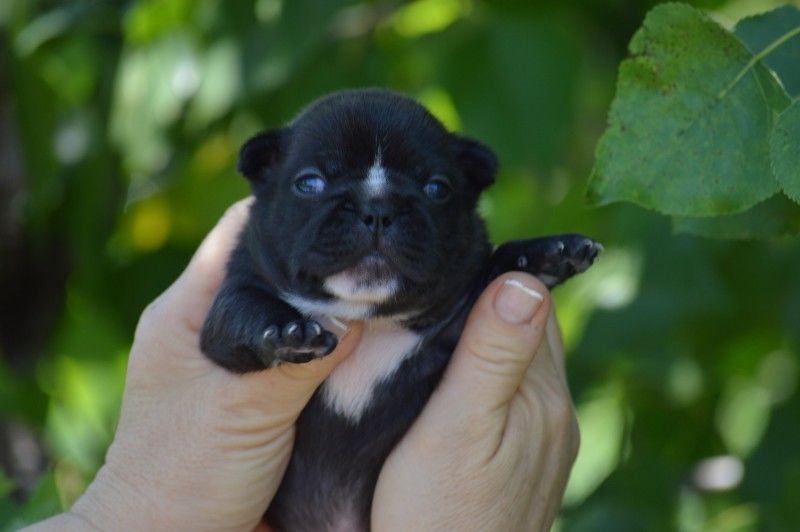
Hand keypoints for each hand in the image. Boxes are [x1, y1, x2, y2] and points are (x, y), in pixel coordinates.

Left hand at [40, 199, 362, 531]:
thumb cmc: (183, 479)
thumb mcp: (244, 411)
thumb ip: (298, 357)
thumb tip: (360, 311)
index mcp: (186, 313)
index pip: (240, 232)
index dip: (291, 214)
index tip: (344, 210)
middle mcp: (206, 327)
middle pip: (269, 267)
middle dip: (320, 261)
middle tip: (376, 252)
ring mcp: (228, 360)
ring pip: (287, 310)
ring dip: (327, 305)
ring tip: (382, 290)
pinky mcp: (252, 392)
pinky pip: (296, 351)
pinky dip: (328, 345)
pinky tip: (364, 344)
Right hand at [372, 273, 578, 530]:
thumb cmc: (438, 515)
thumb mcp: (457, 429)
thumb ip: (491, 356)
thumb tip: (524, 280)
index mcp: (541, 394)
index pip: (531, 304)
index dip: (492, 274)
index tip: (448, 260)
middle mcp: (555, 411)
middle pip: (530, 328)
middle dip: (492, 299)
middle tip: (436, 283)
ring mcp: (545, 438)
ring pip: (520, 361)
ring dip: (490, 336)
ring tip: (441, 323)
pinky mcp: (528, 459)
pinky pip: (514, 394)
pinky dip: (489, 372)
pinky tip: (456, 381)